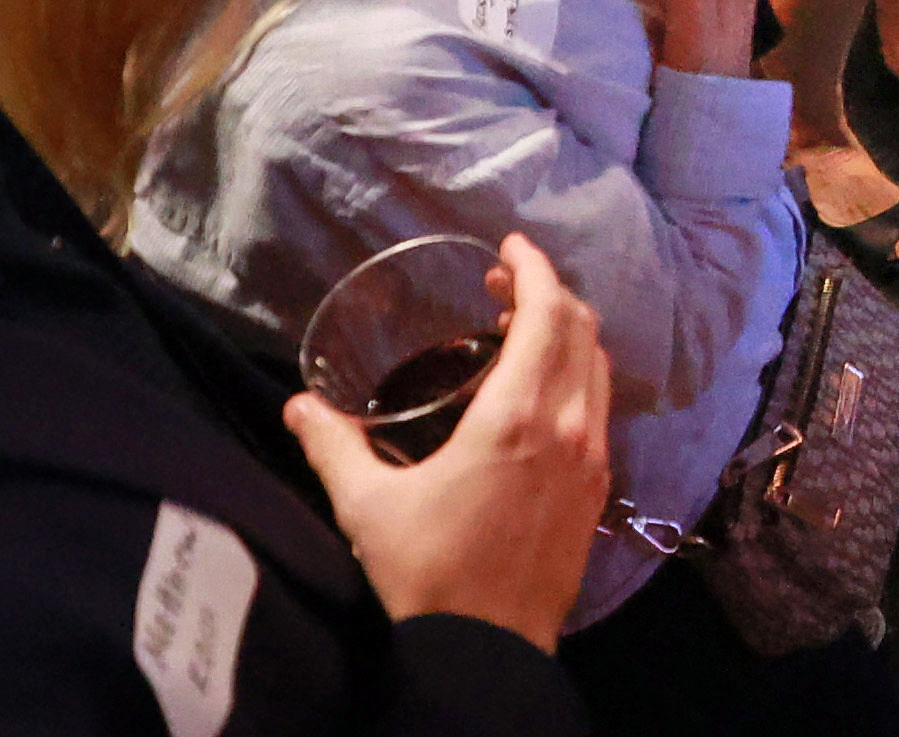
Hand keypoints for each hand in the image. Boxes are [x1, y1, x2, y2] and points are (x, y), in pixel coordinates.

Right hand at [285, 236, 615, 651]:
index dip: (534, 268)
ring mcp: (591, 458)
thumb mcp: (368, 506)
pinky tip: (539, 392)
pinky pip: (599, 407)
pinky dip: (578, 375)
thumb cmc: (428, 575)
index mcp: (517, 418)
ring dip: (567, 333)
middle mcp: (567, 427)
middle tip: (501, 284)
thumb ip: (333, 446)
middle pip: (580, 328)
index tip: (510, 246)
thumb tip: (298, 404)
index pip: (547, 314)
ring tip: (519, 329)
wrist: (487, 651)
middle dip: (546, 292)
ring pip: (598, 366)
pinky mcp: (598, 488)